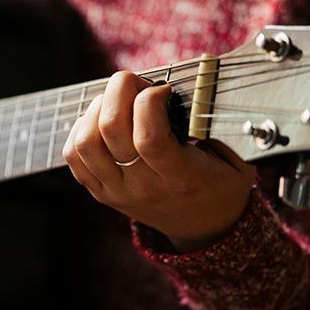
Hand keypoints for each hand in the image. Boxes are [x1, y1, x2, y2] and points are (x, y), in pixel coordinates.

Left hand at [62, 72, 254, 251]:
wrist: (206, 227)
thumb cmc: (222, 181)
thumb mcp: (236, 154)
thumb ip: (217, 123)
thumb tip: (199, 83)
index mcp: (181, 178)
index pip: (149, 137)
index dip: (150, 101)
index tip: (164, 89)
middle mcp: (144, 187)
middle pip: (109, 130)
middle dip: (119, 90)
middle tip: (137, 83)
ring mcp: (117, 192)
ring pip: (85, 142)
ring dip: (96, 108)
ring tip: (118, 100)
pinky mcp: (101, 193)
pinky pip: (73, 156)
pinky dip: (80, 128)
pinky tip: (102, 118)